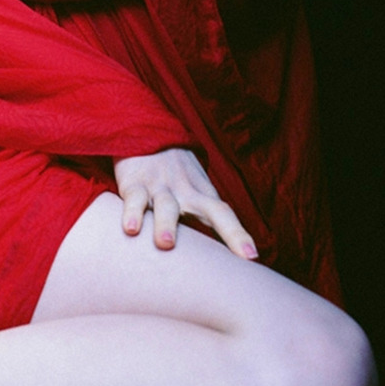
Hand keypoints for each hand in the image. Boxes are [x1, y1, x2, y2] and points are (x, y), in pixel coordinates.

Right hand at [114, 149, 257, 258]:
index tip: (253, 257)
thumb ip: (200, 215)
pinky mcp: (134, 183)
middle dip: (231, 231)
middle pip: (213, 210)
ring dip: (166, 225)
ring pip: (167, 206)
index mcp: (202, 194)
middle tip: (245, 256)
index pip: (226, 214)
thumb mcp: (190, 188)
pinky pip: (135, 199)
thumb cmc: (170, 169)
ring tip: (166, 244)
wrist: (143, 128)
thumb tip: (211, 256)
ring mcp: (160, 186)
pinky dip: (133, 213)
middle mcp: (186, 191)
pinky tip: (131, 229)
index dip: (240, 235)